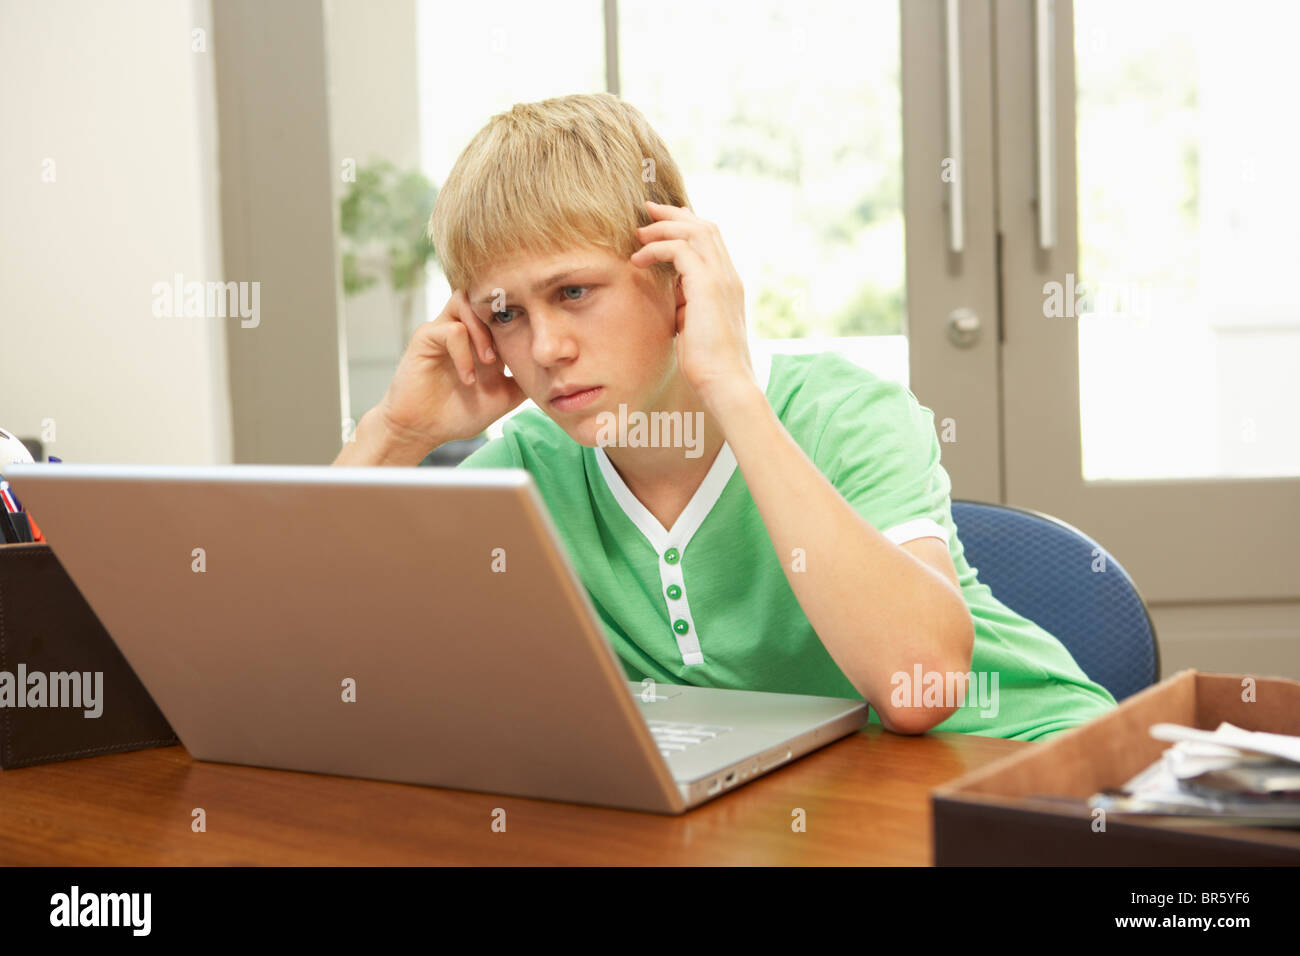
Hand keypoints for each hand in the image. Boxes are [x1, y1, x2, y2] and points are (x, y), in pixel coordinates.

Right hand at [374, 289, 525, 449]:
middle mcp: (463, 328)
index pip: (503, 309)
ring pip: (464, 300)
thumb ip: (523, 381)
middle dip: (502, 316)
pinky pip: (451, 329)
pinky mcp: (426, 337)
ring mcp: (443, 329)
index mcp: (482, 338)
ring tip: (490, 362)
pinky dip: (464, 352)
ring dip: (482, 329)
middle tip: (512, 349)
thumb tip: (553, 375)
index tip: (536, 340)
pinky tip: (468, 377)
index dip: (521, 317)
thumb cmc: (458, 414)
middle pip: (483, 295)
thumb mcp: (502, 398)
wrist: (423, 430)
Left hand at [629, 201, 757, 410]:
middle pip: (705, 226)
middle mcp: (729, 276)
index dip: (687, 226)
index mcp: (729, 284)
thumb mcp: (694, 326)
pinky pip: (680, 250)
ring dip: (664, 227)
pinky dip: (657, 248)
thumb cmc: (708, 365)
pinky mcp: (707, 286)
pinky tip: (638, 260)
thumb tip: (670, 295)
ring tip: (639, 233)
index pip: (711, 241)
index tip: (661, 223)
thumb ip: (686, 305)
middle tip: (647, 211)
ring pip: (695, 230)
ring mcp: (721, 279)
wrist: (725, 384)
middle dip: (674, 215)